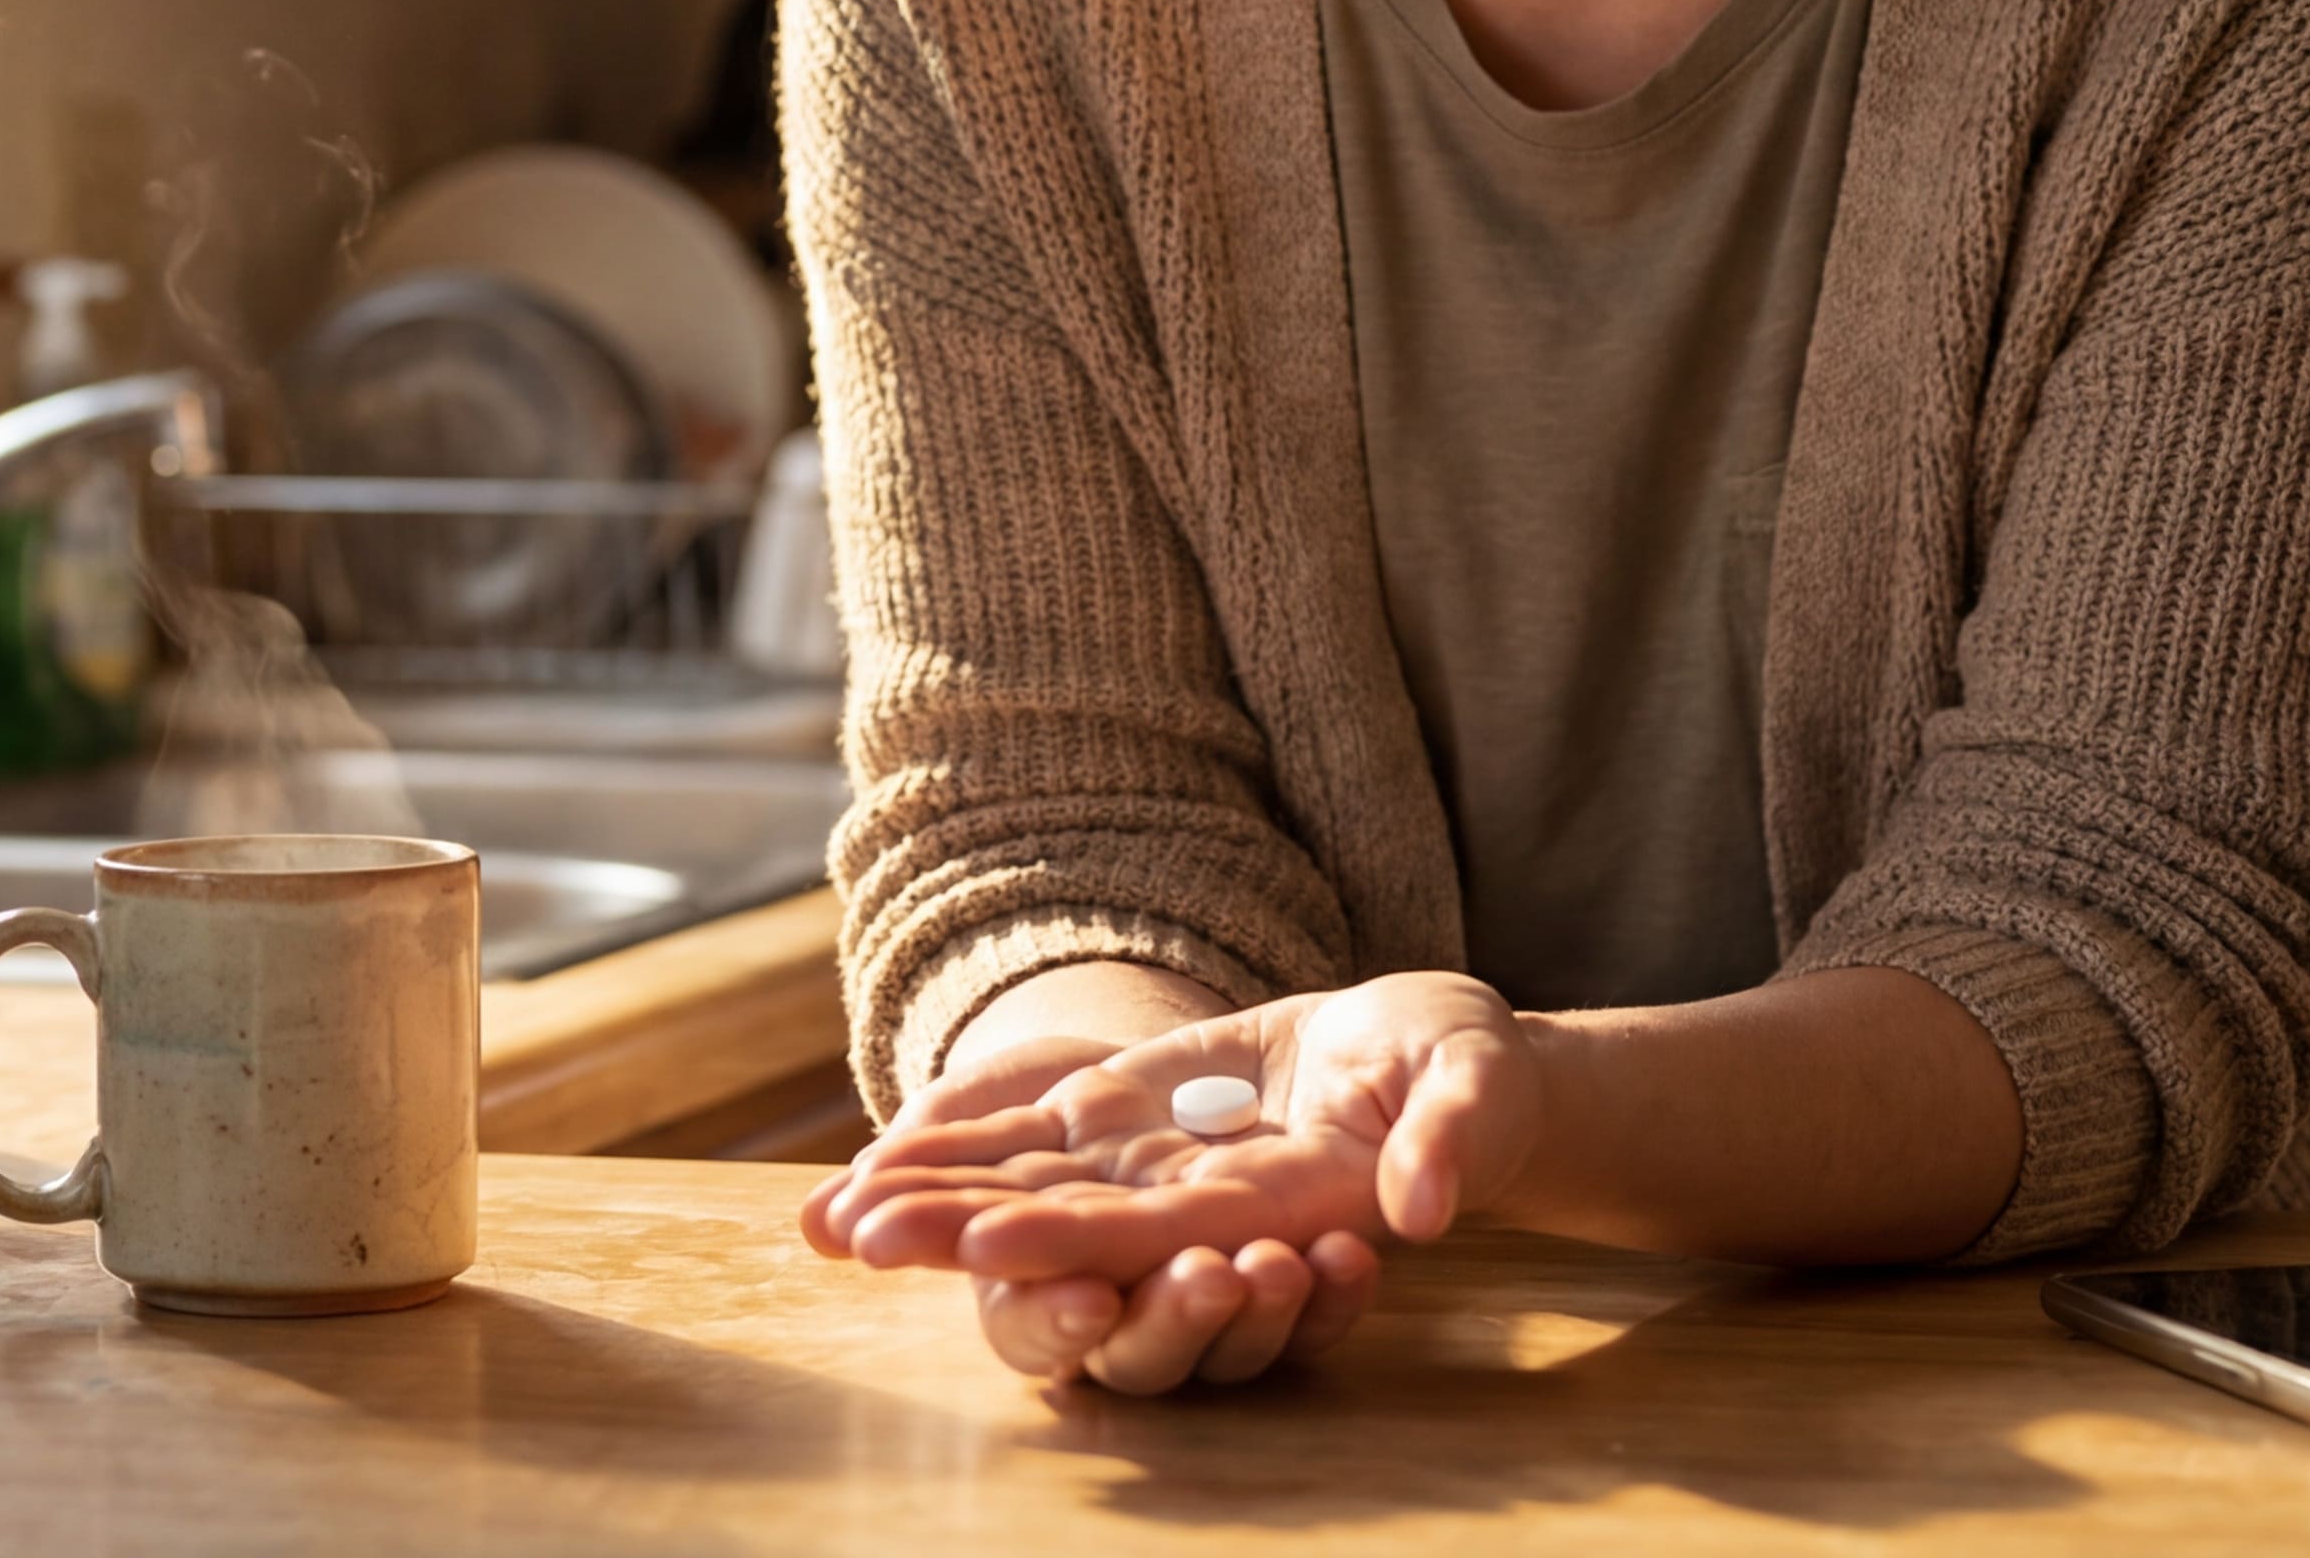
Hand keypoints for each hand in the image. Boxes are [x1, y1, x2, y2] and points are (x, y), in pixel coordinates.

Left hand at [796, 974, 1547, 1393]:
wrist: (1436, 1063)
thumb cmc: (1472, 1076)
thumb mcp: (1477, 1086)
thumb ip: (1452, 1139)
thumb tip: (1424, 1202)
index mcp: (1277, 1205)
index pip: (1159, 1232)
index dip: (1070, 1239)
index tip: (983, 1244)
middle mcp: (1197, 1205)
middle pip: (1062, 1226)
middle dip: (959, 1234)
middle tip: (858, 1237)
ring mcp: (1156, 1164)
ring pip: (1029, 1189)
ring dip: (934, 1199)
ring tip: (832, 1211)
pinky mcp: (1133, 1118)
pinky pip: (1032, 1139)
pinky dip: (956, 1146)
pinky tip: (879, 1156)